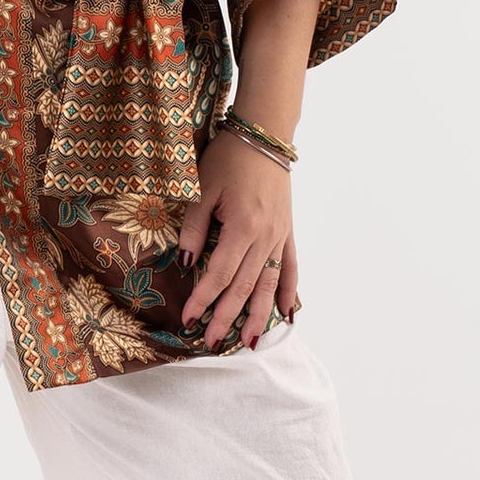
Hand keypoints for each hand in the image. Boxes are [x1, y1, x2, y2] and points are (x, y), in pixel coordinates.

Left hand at [177, 127, 297, 349]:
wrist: (263, 136)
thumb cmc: (228, 158)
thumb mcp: (202, 188)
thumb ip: (194, 227)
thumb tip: (188, 264)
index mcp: (243, 227)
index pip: (220, 274)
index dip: (203, 299)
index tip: (187, 320)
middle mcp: (266, 238)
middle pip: (245, 287)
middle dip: (227, 317)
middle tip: (212, 343)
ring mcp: (280, 237)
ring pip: (269, 284)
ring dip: (258, 315)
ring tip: (249, 342)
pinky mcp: (288, 232)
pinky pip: (291, 268)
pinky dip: (289, 293)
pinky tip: (287, 314)